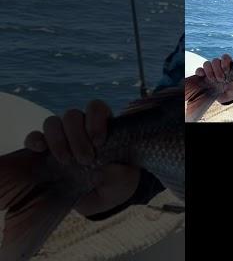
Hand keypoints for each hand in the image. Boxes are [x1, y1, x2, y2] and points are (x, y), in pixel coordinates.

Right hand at [23, 99, 140, 216]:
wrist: (103, 199)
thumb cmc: (118, 182)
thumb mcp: (123, 179)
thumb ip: (117, 172)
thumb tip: (102, 169)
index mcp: (102, 126)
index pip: (95, 108)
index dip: (96, 120)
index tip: (99, 142)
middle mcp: (81, 128)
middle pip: (72, 115)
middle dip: (77, 136)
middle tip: (86, 159)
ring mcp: (61, 139)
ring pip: (52, 123)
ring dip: (58, 140)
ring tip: (66, 160)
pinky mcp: (44, 153)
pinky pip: (34, 138)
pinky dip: (34, 140)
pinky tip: (39, 149)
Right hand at [195, 54, 232, 103]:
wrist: (226, 97)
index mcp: (227, 67)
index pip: (225, 58)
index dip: (225, 62)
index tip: (227, 71)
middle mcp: (218, 67)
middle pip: (215, 60)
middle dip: (217, 69)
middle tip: (221, 79)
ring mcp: (210, 71)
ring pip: (207, 64)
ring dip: (209, 71)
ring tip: (213, 80)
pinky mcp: (202, 77)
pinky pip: (199, 70)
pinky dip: (200, 72)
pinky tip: (202, 76)